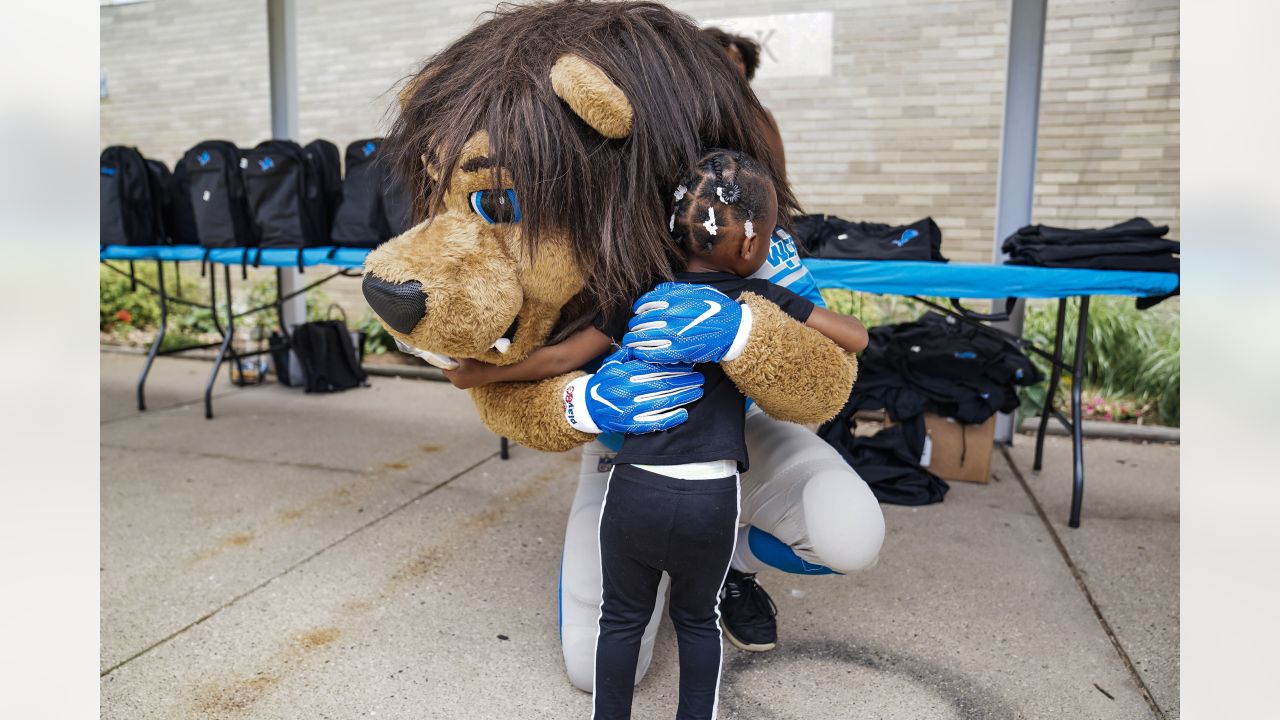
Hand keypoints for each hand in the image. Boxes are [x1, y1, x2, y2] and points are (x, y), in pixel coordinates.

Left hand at [441, 358, 494, 388]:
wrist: (490, 372)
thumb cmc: (478, 364)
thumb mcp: (464, 357)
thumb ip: (454, 355)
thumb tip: (447, 351)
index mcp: (455, 377)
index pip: (444, 370)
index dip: (446, 363)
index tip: (450, 358)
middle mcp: (457, 384)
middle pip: (449, 374)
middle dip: (452, 367)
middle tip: (458, 361)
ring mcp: (461, 386)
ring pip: (454, 377)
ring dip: (457, 371)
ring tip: (464, 366)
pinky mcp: (466, 386)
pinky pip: (459, 379)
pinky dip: (461, 375)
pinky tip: (468, 370)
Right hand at [563, 348, 703, 433]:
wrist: (587, 406)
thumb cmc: (605, 382)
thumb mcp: (613, 362)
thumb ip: (630, 353)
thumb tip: (648, 341)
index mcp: (624, 373)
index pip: (654, 367)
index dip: (673, 366)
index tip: (688, 363)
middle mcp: (627, 390)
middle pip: (662, 384)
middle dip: (684, 380)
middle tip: (699, 377)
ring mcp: (629, 408)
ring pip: (661, 402)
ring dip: (682, 396)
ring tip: (697, 391)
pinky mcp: (631, 424)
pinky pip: (654, 422)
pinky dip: (670, 418)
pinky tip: (683, 413)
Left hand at [621, 282, 753, 363]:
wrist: (734, 329)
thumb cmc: (716, 309)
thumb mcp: (697, 291)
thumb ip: (675, 290)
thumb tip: (656, 291)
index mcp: (675, 299)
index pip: (645, 302)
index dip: (638, 308)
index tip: (637, 312)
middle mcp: (671, 315)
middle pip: (641, 320)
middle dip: (634, 325)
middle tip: (632, 329)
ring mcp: (674, 333)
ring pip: (642, 337)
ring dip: (633, 340)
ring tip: (630, 342)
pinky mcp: (678, 351)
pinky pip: (652, 353)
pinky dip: (642, 353)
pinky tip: (639, 353)